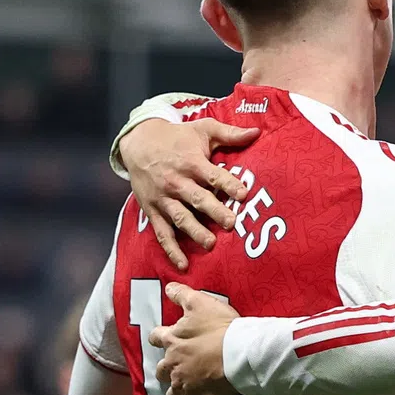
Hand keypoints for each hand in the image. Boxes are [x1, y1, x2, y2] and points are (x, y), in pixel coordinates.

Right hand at [120, 118, 259, 270]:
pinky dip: (171, 250)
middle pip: (198, 198)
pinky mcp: (153, 211)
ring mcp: (164, 198)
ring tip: (210, 244)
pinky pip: (162, 233)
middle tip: (231, 224)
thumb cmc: (176, 138)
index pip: (213, 175)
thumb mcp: (202, 129)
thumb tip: (257, 132)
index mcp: (191, 162)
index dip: (228, 183)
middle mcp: (177, 181)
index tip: (243, 193)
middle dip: (214, 211)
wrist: (138, 142)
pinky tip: (183, 264)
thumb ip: (229, 133)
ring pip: (180, 217)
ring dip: (195, 231)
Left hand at [150, 283, 240, 394]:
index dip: (160, 339)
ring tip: (183, 393)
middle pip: (161, 369)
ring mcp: (182, 385)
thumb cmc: (222, 328)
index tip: (163, 340)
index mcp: (172, 340)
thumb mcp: (201, 303)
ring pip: (171, 392)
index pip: (157, 337)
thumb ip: (182, 295)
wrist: (240, 355)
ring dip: (175, 392)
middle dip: (168, 369)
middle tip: (178, 369)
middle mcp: (172, 364)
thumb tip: (168, 287)